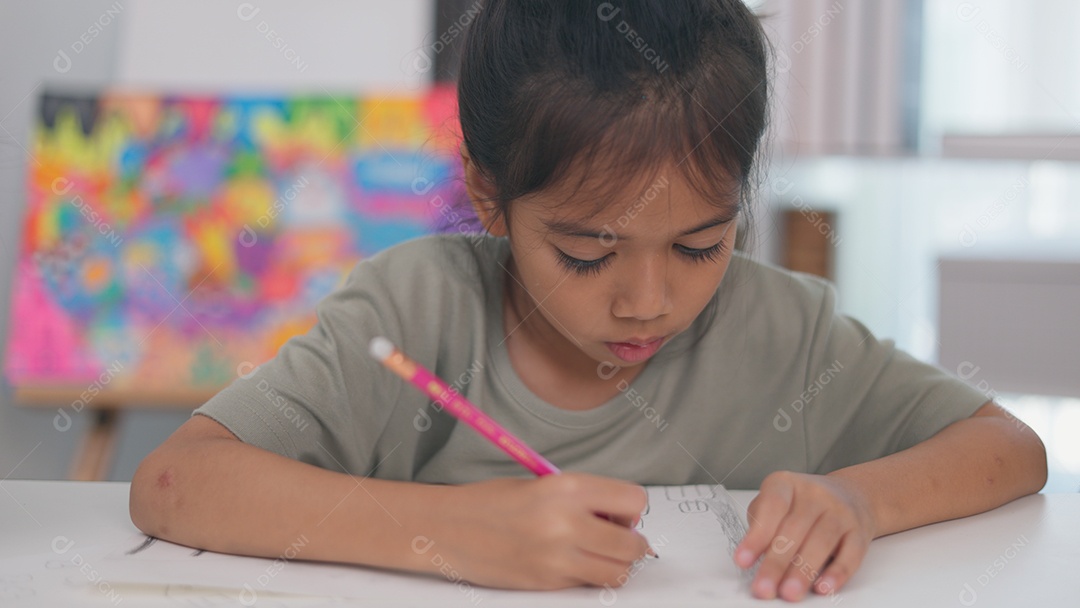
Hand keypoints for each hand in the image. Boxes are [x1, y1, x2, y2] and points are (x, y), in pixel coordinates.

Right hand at [427, 473, 650, 589]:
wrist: (448, 529)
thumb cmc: (492, 502)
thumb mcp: (543, 484)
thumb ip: (584, 497)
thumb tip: (623, 517)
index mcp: (567, 487)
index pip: (634, 500)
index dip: (631, 508)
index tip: (620, 511)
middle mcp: (566, 523)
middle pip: (632, 544)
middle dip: (631, 541)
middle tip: (617, 536)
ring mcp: (557, 558)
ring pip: (617, 572)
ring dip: (615, 563)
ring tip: (596, 551)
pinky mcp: (547, 583)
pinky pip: (587, 584)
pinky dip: (587, 575)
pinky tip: (568, 560)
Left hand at [734, 471, 875, 600]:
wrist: (852, 494)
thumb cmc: (802, 505)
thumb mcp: (776, 504)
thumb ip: (762, 526)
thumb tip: (754, 558)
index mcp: (786, 484)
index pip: (771, 507)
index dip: (756, 535)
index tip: (742, 561)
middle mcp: (814, 493)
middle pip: (794, 529)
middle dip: (776, 563)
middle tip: (764, 588)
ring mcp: (840, 510)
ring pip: (821, 542)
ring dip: (803, 571)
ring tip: (789, 593)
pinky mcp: (859, 531)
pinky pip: (851, 554)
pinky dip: (837, 573)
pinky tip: (823, 587)